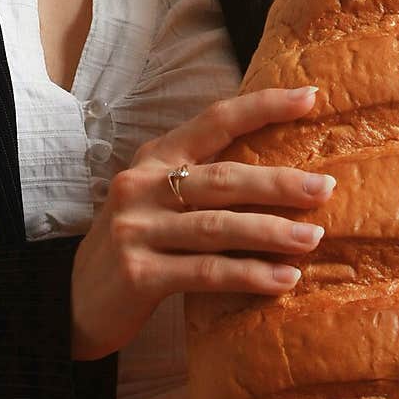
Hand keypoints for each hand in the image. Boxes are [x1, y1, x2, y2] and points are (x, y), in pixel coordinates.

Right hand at [70, 85, 334, 359]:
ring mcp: (137, 229)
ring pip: (219, 226)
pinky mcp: (138, 273)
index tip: (310, 97)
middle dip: (280, 183)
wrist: (72, 301)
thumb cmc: (136, 244)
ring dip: (273, 232)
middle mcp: (142, 185)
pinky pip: (206, 272)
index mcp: (155, 157)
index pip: (215, 120)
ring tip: (314, 238)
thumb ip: (202, 181)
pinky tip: (284, 279)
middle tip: (326, 189)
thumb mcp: (159, 200)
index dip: (263, 106)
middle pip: (224, 178)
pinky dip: (250, 274)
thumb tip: (281, 174)